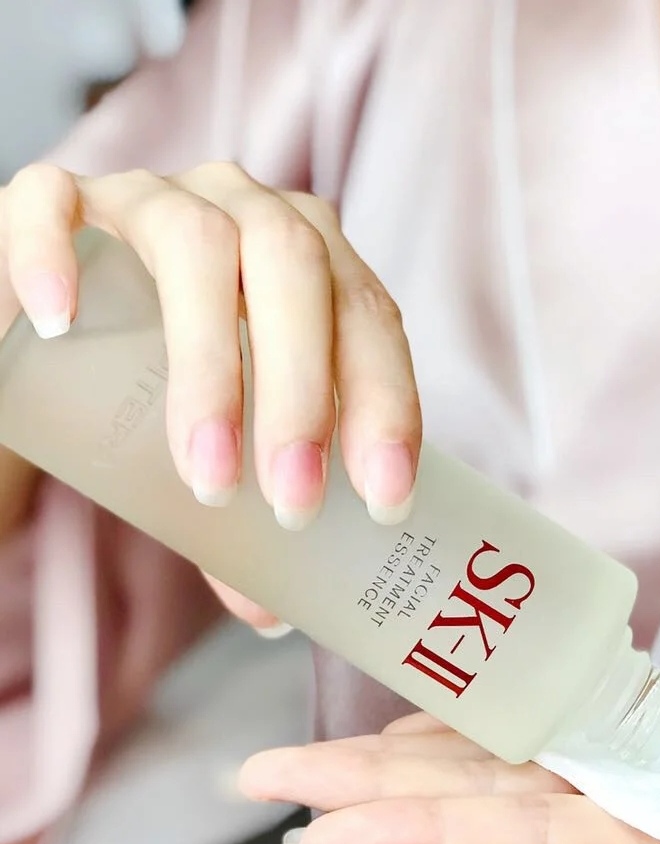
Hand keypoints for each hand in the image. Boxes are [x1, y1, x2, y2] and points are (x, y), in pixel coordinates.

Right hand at [0, 163, 420, 625]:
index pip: (370, 318)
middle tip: (294, 504)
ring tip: (207, 476)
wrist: (80, 321)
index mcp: (316, 265)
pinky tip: (59, 326)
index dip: (387, 403)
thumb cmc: (173, 386)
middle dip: (303, 395)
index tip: (384, 501)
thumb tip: (275, 614)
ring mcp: (157, 195)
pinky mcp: (65, 199)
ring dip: (211, 365)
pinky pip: (54, 200)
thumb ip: (253, 505)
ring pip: (197, 244)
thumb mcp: (234, 436)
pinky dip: (54, 254)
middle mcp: (249, 212)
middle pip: (297, 274)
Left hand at [237, 685, 659, 843]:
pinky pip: (558, 724)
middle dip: (372, 794)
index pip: (522, 842)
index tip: (317, 826)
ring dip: (409, 758)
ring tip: (318, 753)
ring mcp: (647, 771)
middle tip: (263, 782)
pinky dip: (490, 718)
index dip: (416, 835)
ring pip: (505, 763)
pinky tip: (433, 711)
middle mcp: (640, 814)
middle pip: (480, 805)